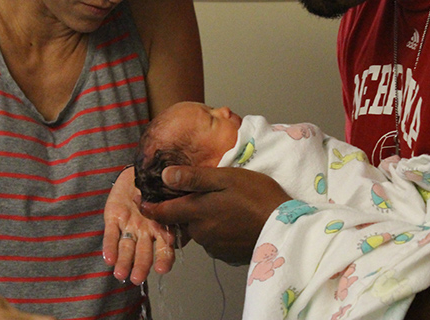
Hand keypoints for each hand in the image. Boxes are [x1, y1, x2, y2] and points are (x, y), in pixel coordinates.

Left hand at [102, 166, 176, 284]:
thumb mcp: (177, 190)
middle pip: (144, 252)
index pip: (166, 247)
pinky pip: (111, 234)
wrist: (144, 168)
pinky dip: (109, 246)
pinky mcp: (114, 217)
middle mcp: (147, 230)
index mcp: (164, 226)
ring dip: (124, 261)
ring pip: (127, 247)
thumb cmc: (164, 180)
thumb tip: (198, 209)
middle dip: (141, 265)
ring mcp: (130, 225)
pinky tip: (109, 258)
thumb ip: (184, 201)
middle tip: (137, 279)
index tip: (162, 269)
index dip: (164, 258)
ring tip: (121, 274)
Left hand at [141, 166, 290, 264]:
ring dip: (206, 219)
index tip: (142, 202)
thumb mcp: (226, 177)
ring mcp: (214, 246)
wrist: (286, 228)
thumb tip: (165, 175)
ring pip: (201, 230)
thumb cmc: (258, 197)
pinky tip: (236, 220)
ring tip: (228, 206)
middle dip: (188, 209)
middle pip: (184, 220)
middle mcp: (201, 232)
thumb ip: (194, 177)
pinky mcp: (227, 255)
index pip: (163, 212)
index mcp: (197, 211)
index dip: (150, 207)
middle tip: (207, 194)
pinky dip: (220, 231)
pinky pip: (215, 240)